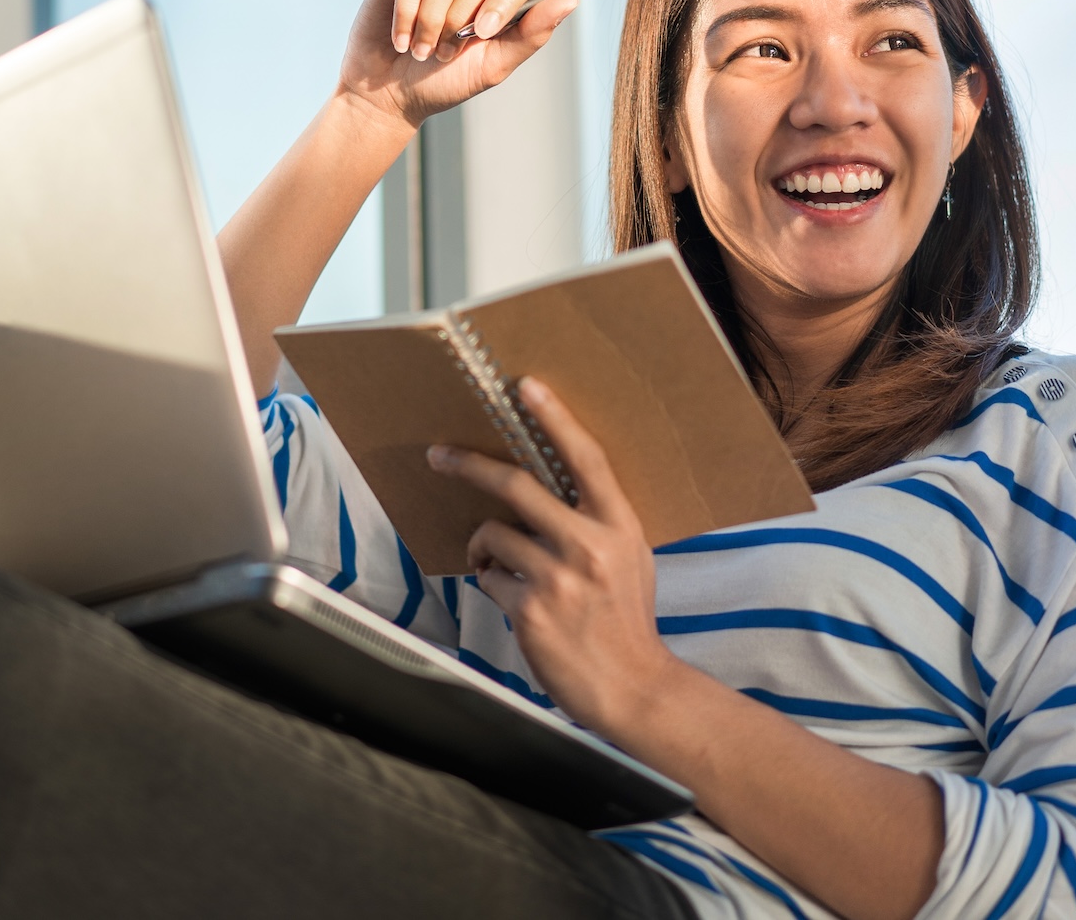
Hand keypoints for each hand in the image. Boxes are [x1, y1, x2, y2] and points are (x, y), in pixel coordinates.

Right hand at [338, 0, 578, 129]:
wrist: (389, 97)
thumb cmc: (444, 83)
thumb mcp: (493, 66)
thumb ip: (531, 35)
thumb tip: (571, 2)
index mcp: (502, 1)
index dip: (507, 0)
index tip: (484, 32)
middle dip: (462, 19)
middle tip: (445, 53)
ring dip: (432, 19)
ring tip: (421, 51)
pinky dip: (407, 9)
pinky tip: (400, 40)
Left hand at [426, 376, 683, 734]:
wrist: (635, 687)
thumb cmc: (627, 622)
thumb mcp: (630, 559)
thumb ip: (596, 523)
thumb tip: (547, 492)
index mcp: (620, 526)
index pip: (586, 458)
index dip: (556, 418)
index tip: (526, 387)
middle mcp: (591, 545)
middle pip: (517, 486)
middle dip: (469, 466)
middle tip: (440, 456)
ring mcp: (560, 578)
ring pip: (493, 534)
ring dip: (483, 545)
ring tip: (495, 560)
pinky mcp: (531, 610)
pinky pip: (490, 578)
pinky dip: (492, 582)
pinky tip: (512, 598)